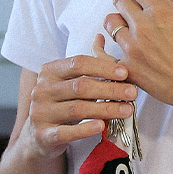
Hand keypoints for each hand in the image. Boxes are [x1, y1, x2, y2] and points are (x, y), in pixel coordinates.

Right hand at [25, 34, 138, 158]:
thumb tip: (101, 37)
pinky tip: (102, 126)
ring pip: (77, 108)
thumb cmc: (62, 103)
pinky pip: (66, 132)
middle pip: (81, 86)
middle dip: (110, 88)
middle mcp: (42, 89)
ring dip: (106, 109)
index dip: (104, 67)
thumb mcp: (71, 81)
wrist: (39, 136)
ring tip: (127, 110)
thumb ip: (87, 64)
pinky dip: (85, 129)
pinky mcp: (43, 135)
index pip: (79, 63)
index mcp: (49, 71)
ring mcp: (39, 113)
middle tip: (133, 93)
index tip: (125, 73)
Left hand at [104, 0, 172, 112]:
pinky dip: (105, 47)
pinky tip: (107, 44)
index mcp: (161, 10)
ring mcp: (133, 48)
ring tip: (128, 27)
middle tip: (131, 4)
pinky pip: (105, 53)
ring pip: (110, 23)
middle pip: (119, 0)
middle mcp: (143, 26)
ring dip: (118, 21)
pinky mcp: (127, 68)